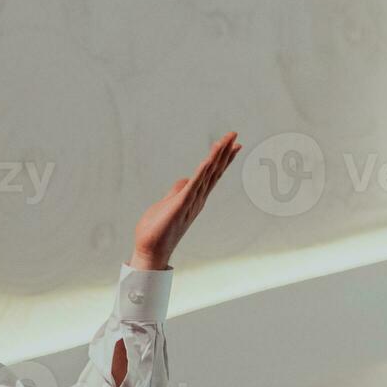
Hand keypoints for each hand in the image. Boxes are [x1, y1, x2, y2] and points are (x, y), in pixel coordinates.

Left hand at [130, 131, 240, 269]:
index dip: (222, 159)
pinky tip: (208, 160)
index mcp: (194, 198)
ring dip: (216, 157)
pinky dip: (201, 173)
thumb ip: (177, 191)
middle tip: (235, 136)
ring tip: (226, 141)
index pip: (211, 174)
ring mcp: (190, 202)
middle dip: (225, 153)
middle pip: (214, 172)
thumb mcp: (168, 204)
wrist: (150, 251)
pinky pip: (192, 186)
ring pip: (207, 175)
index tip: (234, 145)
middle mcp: (197, 199)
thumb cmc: (157, 231)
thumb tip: (185, 179)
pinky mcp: (180, 205)